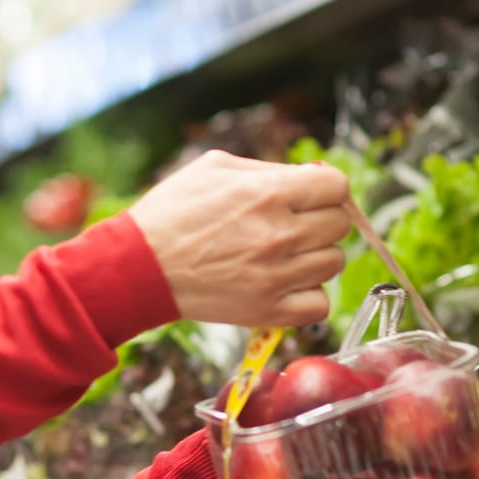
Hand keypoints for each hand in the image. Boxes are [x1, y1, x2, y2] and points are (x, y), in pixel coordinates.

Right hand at [128, 151, 351, 326]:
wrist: (139, 266)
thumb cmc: (171, 213)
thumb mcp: (214, 167)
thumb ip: (267, 169)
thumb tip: (309, 177)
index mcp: (270, 192)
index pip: (339, 187)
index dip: (327, 190)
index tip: (311, 196)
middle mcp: (280, 234)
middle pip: (339, 224)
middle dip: (320, 220)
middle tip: (294, 224)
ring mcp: (277, 276)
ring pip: (333, 263)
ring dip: (315, 257)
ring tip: (284, 255)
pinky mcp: (268, 310)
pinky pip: (320, 304)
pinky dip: (309, 295)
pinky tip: (286, 283)